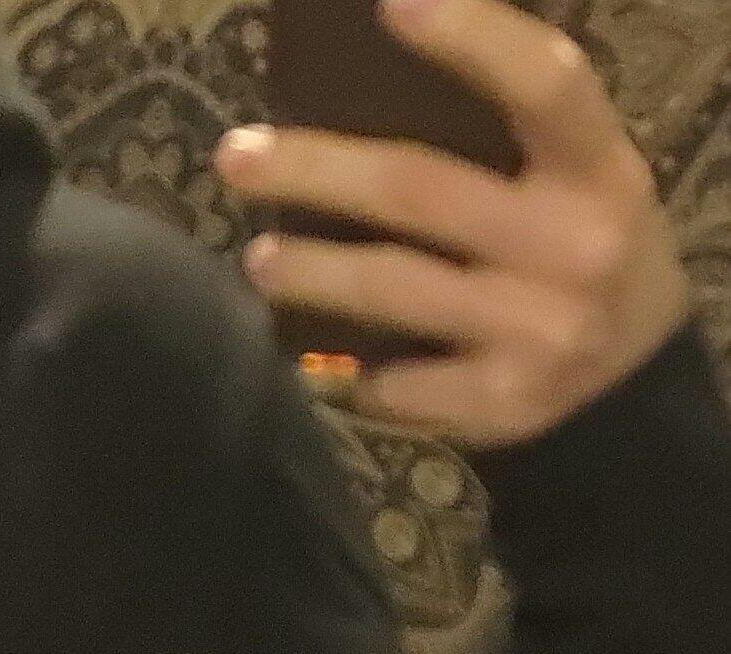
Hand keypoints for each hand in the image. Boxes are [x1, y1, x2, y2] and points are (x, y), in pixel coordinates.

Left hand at [213, 0, 694, 449]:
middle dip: (314, 170)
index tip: (393, 2)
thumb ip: (503, 141)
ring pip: (390, 286)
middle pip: (419, 190)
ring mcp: (535, 329)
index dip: (472, 37)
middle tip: (236, 157)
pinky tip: (318, 362)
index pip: (544, 83)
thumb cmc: (576, 250)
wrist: (630, 382)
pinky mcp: (500, 402)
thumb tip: (365, 87)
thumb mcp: (575, 181)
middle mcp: (572, 245)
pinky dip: (350, 372)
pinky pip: (396, 382)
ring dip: (309, 270)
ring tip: (257, 258)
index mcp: (598, 168)